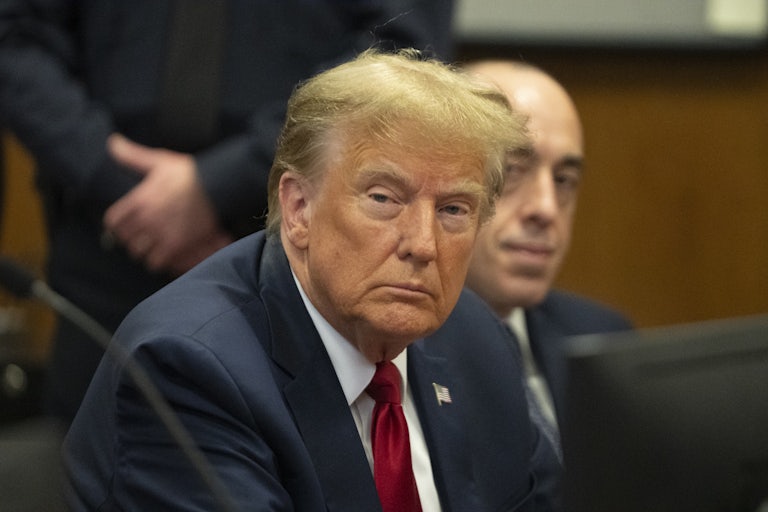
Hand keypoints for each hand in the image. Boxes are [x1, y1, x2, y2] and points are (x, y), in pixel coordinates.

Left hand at [103, 134, 233, 274]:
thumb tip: (112, 142)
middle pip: (125, 240)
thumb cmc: (189, 173)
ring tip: (152, 247)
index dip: (116, 225)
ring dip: (144, 251)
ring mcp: (160, 233)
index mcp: (138, 200)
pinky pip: (156, 263)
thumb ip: (132, 155)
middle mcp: (146, 219)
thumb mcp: (158, 161)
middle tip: (140, 237)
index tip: (124, 226)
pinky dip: (158, 261)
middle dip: (131, 239)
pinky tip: (164, 254)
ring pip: (139, 253)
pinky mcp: (176, 245)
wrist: (216, 186)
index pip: (113, 222)